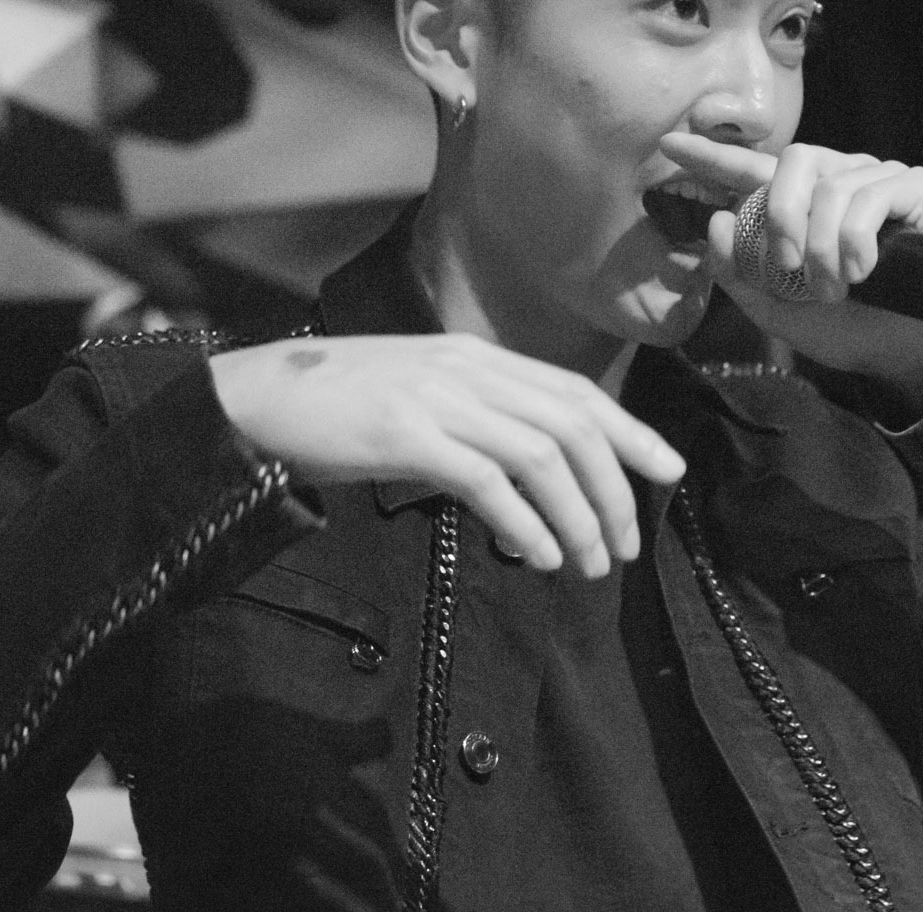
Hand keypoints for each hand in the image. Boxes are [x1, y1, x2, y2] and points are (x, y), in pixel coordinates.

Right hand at [208, 334, 685, 576]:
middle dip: (613, 488)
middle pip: (571, 423)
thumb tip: (527, 482)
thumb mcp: (417, 401)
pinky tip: (540, 556)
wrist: (254, 399)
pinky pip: (486, 479)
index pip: (575, 390)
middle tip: (626, 545)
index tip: (668, 472)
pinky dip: (525, 522)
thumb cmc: (333, 411)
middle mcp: (465, 369)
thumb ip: (471, 424)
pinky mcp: (404, 432)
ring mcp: (436, 397)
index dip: (631, 431)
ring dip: (577, 516)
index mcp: (474, 358)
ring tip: (589, 565)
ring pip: (540, 453)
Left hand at [661, 132, 922, 412]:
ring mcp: (881, 179)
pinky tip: (863, 271)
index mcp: (802, 204)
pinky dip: (858, 239)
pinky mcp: (919, 189)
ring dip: (825, 248)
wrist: (907, 358)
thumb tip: (717, 219)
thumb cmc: (846, 329)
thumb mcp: (776, 310)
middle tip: (788, 268)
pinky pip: (875, 195)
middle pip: (795, 160)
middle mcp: (841, 180)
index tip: (671, 144)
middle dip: (782, 217)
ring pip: (834, 187)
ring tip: (836, 288)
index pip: (752, 169)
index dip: (713, 156)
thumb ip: (737, 271)